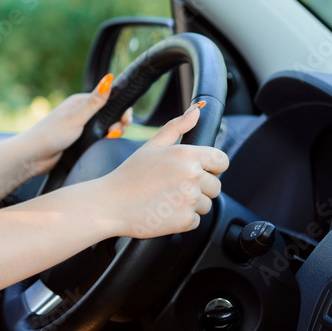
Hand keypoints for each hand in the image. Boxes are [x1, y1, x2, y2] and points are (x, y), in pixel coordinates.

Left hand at [19, 73, 130, 176]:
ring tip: (112, 137)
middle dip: (118, 122)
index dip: (120, 109)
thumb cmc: (51, 134)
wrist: (32, 157)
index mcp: (79, 102)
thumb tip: (108, 78)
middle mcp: (80, 112)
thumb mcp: (76, 117)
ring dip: (112, 132)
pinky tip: (105, 144)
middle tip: (118, 132)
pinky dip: (104, 141)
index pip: (107, 100)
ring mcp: (79, 127)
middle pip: (108, 114)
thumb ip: (94, 102)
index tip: (126, 121)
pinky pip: (97, 139)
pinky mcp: (78, 141)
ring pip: (104, 127)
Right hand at [96, 103, 229, 238]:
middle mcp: (191, 175)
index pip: (222, 161)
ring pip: (206, 204)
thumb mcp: (151, 146)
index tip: (196, 171)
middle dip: (199, 188)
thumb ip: (177, 126)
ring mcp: (190, 199)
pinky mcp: (186, 220)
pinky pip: (196, 220)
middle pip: (215, 185)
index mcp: (186, 154)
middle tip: (171, 187)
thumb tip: (196, 110)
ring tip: (165, 199)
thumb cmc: (129, 174)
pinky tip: (163, 211)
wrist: (109, 204)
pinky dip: (182, 219)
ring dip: (190, 204)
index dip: (211, 167)